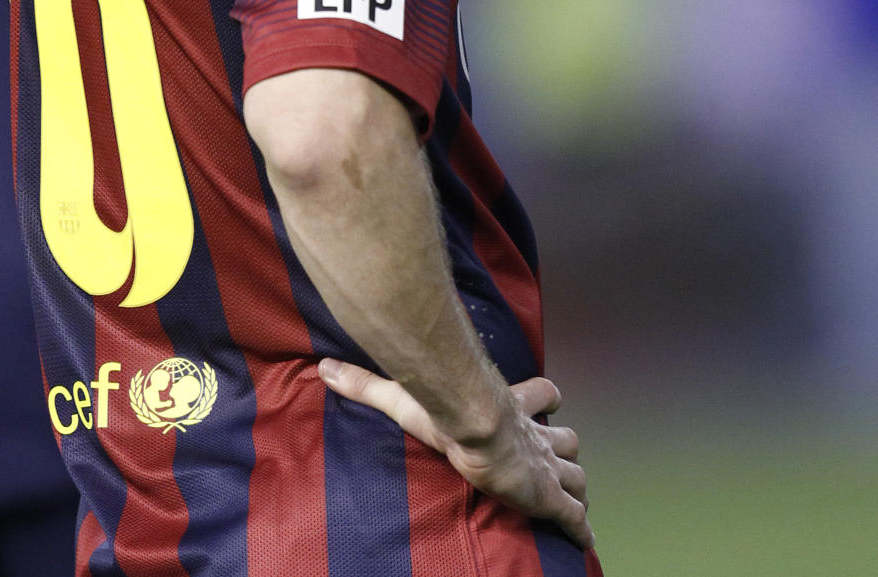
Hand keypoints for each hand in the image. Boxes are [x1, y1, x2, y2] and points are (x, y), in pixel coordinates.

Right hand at [319, 359, 593, 549]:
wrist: (477, 425)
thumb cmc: (447, 410)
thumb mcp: (403, 397)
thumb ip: (366, 384)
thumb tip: (326, 368)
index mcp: (512, 410)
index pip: (542, 394)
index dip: (545, 397)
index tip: (546, 399)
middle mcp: (534, 437)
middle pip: (565, 438)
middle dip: (563, 448)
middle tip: (558, 459)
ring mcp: (546, 468)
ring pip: (576, 473)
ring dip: (574, 484)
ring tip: (570, 497)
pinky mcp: (550, 497)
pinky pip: (574, 517)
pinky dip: (579, 527)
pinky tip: (582, 539)